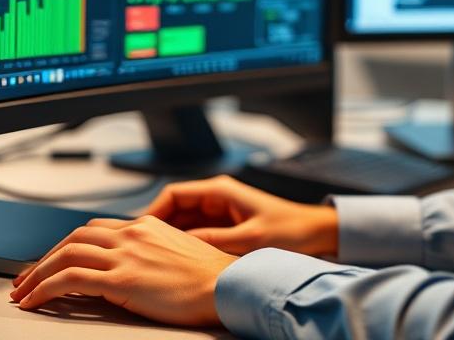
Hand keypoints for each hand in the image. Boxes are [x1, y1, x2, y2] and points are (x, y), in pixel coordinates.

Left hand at [10, 216, 236, 325]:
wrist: (229, 285)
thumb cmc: (213, 278)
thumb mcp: (179, 253)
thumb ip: (153, 253)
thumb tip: (136, 268)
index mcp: (147, 226)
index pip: (95, 229)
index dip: (67, 246)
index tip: (53, 262)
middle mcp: (133, 234)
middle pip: (74, 237)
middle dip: (45, 258)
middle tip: (26, 278)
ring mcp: (126, 254)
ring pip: (65, 254)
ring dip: (37, 274)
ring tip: (23, 292)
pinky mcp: (122, 279)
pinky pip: (70, 280)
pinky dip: (45, 289)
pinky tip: (34, 301)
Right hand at [145, 174, 338, 256]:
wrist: (315, 234)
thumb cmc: (290, 230)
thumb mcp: (249, 239)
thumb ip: (214, 240)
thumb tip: (179, 246)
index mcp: (220, 190)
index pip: (174, 194)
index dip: (153, 211)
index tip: (138, 231)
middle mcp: (217, 198)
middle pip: (174, 209)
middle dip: (156, 228)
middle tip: (139, 250)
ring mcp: (220, 213)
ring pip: (182, 224)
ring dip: (169, 239)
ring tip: (151, 258)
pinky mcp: (225, 227)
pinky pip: (196, 234)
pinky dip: (183, 246)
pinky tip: (175, 262)